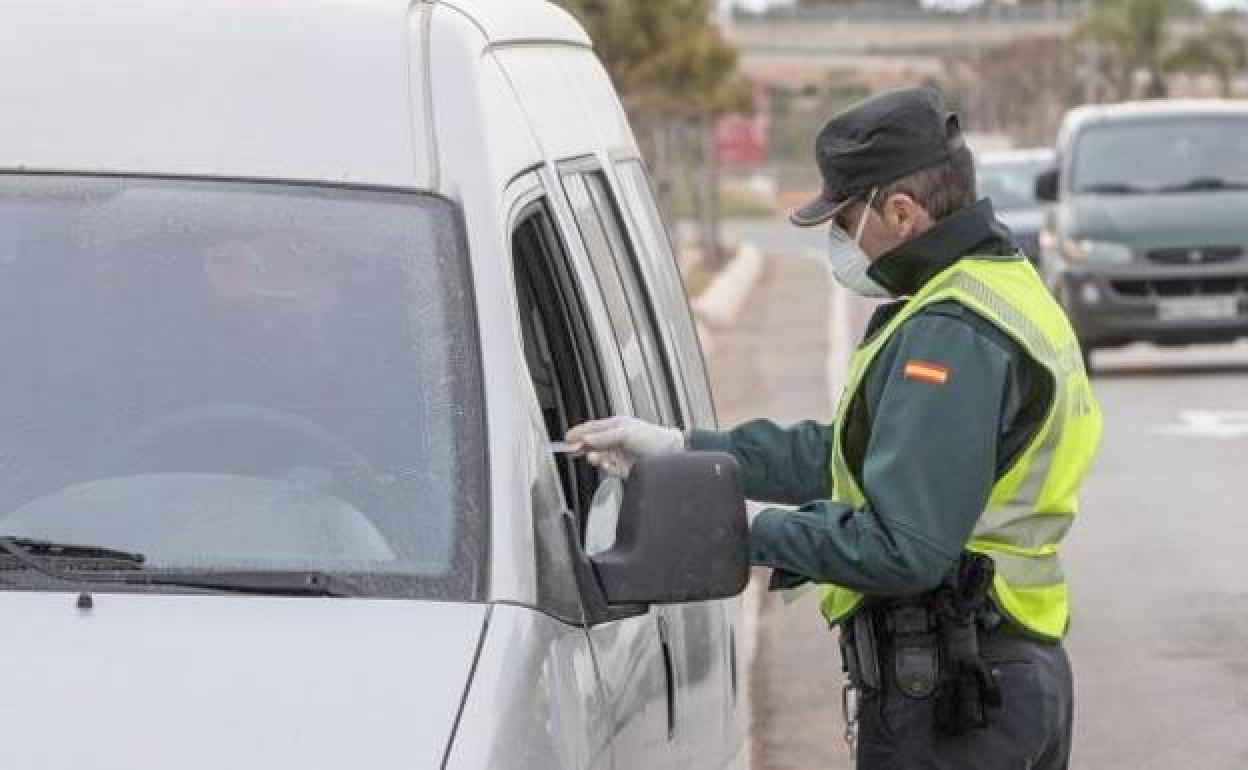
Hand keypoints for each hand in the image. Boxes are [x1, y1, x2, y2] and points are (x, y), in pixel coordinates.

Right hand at [565, 416, 684, 477]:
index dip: (578, 433)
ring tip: (593, 457)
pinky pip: (608, 469)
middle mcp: (615, 440)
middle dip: (582, 447)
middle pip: (592, 444)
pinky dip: (605, 467)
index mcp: (616, 426)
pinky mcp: (623, 469)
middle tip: (572, 452)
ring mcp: (619, 454)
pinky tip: (605, 464)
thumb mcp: (625, 432)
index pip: (592, 429)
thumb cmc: (652, 437)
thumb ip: (604, 436)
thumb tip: (586, 440)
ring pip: (598, 457)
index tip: (566, 439)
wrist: (671, 453)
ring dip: (594, 457)